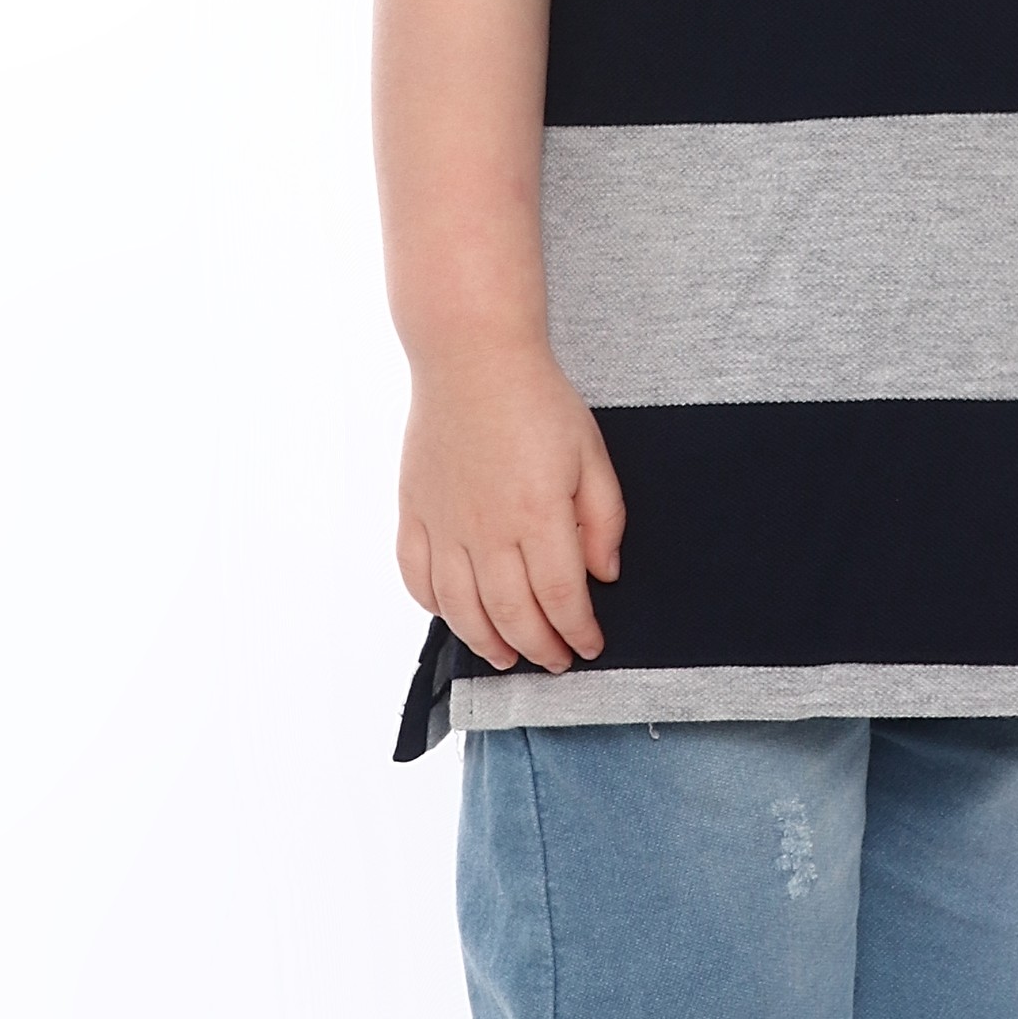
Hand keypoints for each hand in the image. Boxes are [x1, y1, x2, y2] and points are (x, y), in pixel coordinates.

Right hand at [396, 347, 624, 672]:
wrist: (471, 358)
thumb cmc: (537, 400)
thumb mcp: (591, 454)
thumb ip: (604, 519)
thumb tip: (604, 574)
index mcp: (538, 515)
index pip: (561, 597)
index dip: (577, 632)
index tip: (589, 645)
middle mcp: (487, 530)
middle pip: (512, 614)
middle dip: (539, 647)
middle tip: (555, 661)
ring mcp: (444, 524)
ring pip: (462, 609)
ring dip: (487, 642)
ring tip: (507, 656)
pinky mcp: (413, 512)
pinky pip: (417, 576)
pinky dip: (435, 606)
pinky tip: (455, 615)